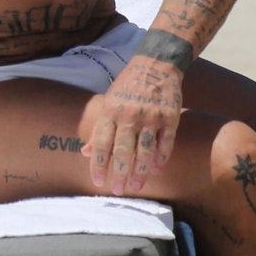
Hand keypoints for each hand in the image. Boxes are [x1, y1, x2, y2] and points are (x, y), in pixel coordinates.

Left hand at [84, 56, 184, 195]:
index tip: (98, 182)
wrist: (156, 64)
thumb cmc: (127, 86)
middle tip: (118, 191)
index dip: (98, 164)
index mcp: (110, 111)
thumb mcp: (108, 102)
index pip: (101, 143)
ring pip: (145, 150)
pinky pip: (165, 142)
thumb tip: (85, 152)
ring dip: (140, 171)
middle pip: (123, 150)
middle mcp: (129, 115)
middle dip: (119, 173)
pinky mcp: (170, 117)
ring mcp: (151, 116)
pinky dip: (161, 157)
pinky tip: (157, 170)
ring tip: (136, 187)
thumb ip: (99, 128)